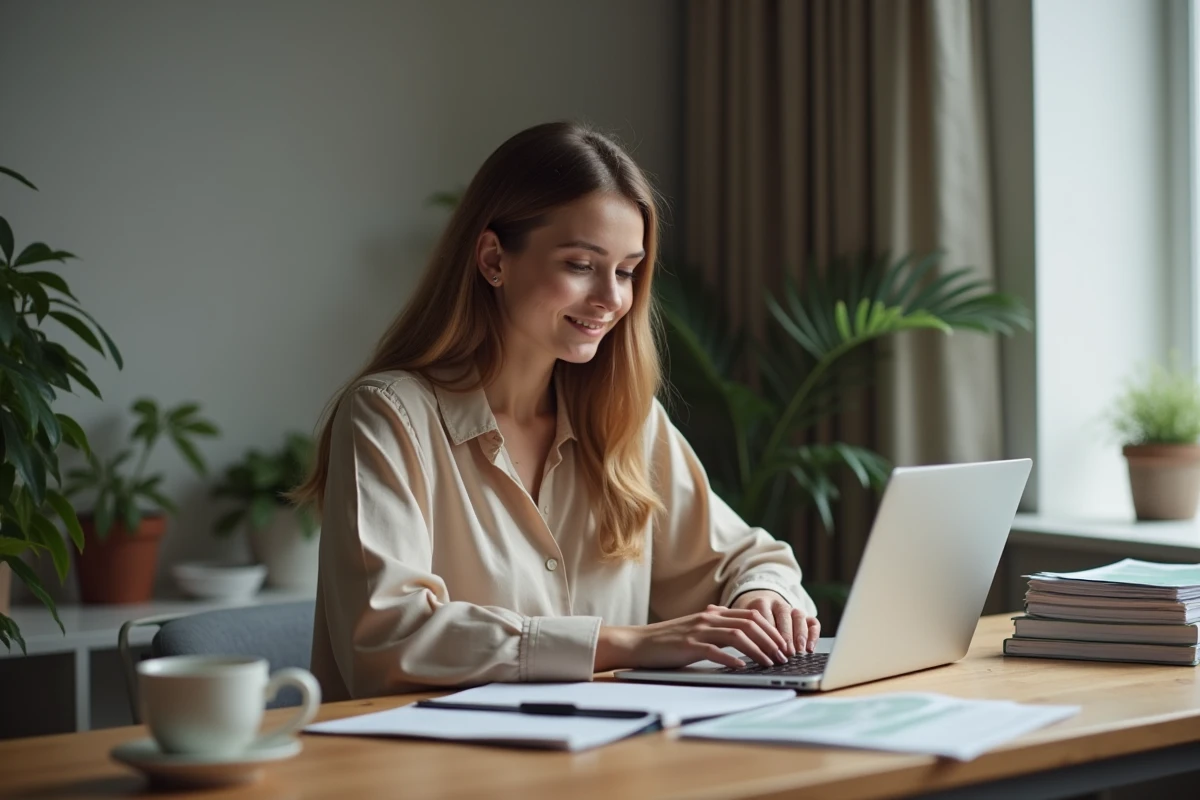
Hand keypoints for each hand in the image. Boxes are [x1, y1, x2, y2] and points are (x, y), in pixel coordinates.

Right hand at [595, 605, 790, 671]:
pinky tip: (743, 667)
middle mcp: (708, 618)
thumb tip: (739, 630)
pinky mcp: (688, 646)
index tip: (783, 645)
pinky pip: (715, 650)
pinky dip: (732, 659)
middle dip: (771, 639)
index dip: (771, 629)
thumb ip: (716, 626)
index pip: (750, 616)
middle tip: (784, 656)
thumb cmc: (668, 640)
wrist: (638, 643)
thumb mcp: (695, 628)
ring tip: (770, 662)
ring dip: (758, 650)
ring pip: (737, 635)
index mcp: (713, 614)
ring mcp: (698, 631)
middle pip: (749, 623)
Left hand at [731, 590, 820, 655]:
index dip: (765, 634)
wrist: (756, 602)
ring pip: (798, 615)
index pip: (762, 615)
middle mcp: (776, 603)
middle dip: (785, 635)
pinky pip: (812, 621)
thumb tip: (735, 660)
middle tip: (786, 653)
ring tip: (799, 651)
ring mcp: (791, 608)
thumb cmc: (744, 621)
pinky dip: (813, 634)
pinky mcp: (802, 616)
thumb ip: (737, 635)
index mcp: (758, 602)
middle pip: (783, 614)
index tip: (766, 650)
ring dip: (800, 634)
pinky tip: (809, 648)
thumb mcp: (737, 626)